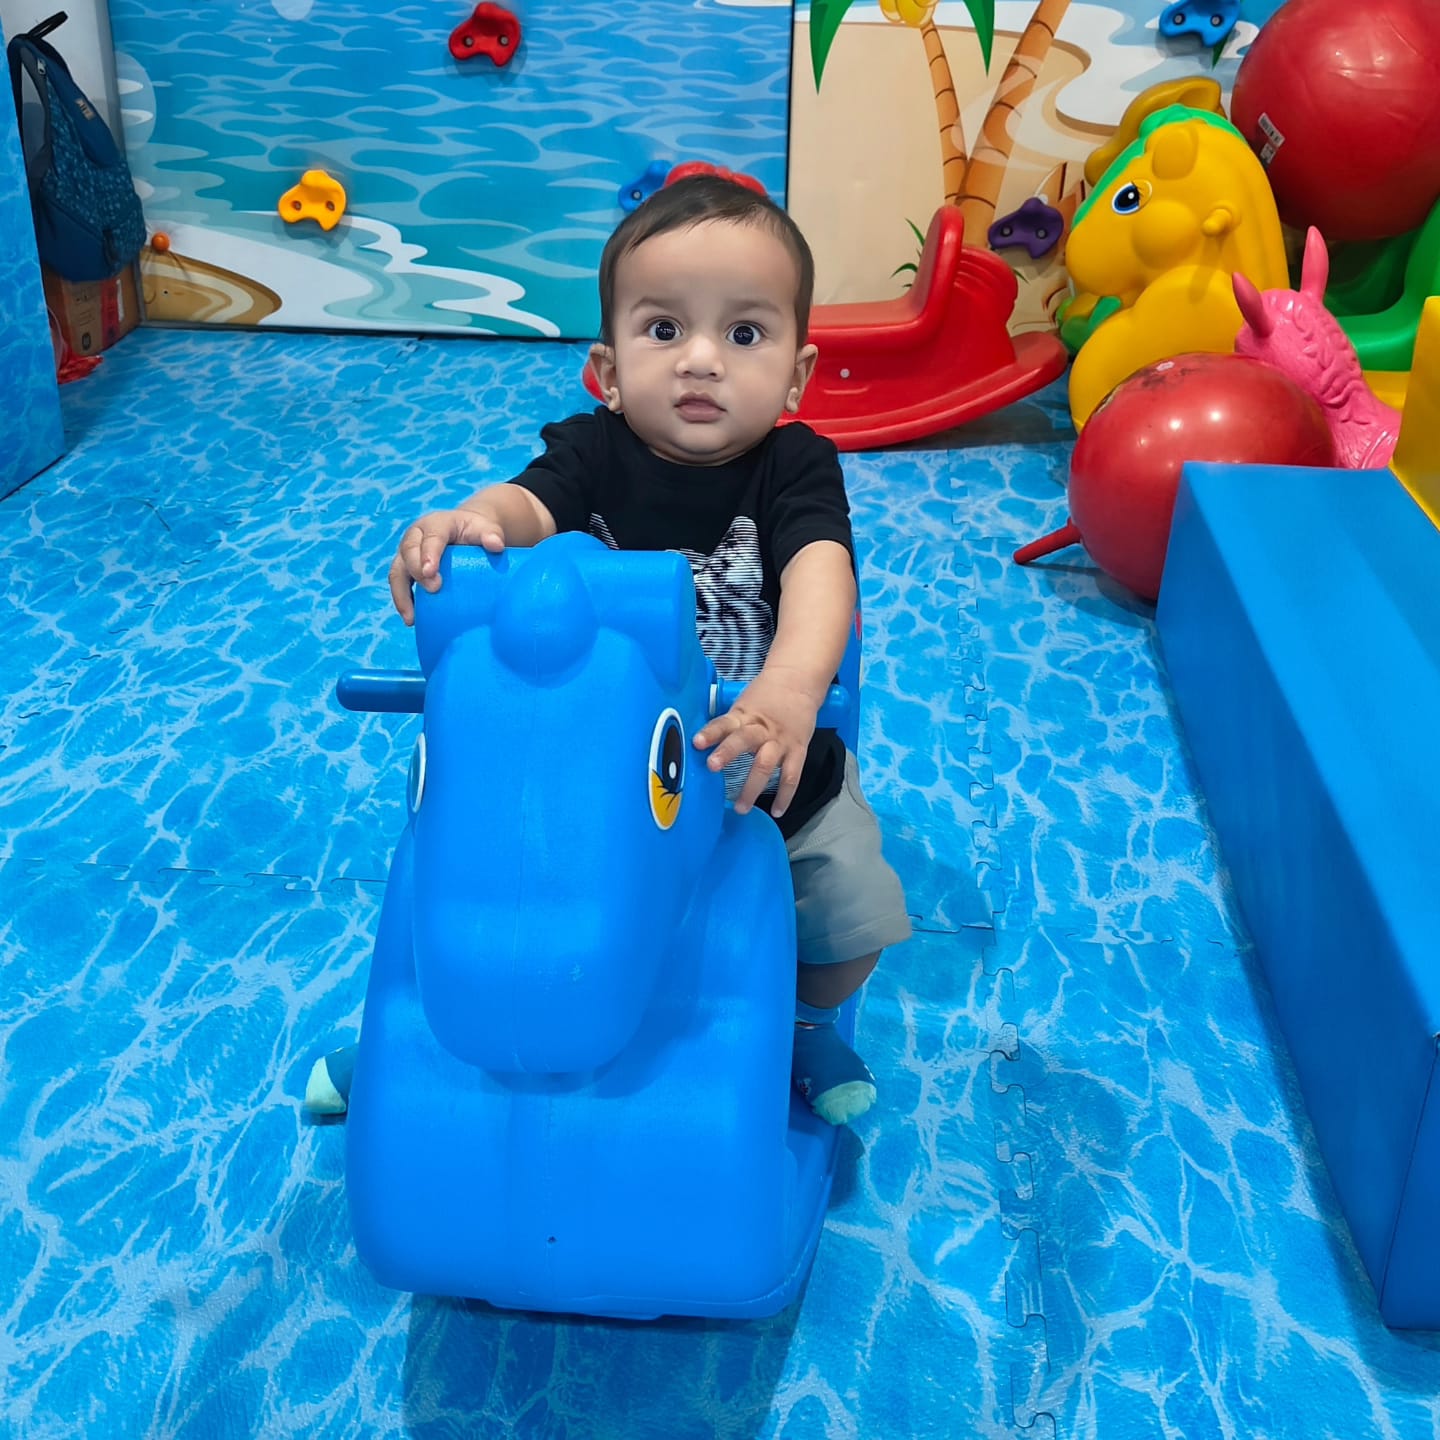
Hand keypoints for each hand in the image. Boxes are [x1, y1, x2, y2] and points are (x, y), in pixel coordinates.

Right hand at [389, 505, 506, 623]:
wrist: (465, 532)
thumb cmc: (475, 532)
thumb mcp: (485, 529)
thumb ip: (491, 535)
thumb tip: (496, 546)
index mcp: (436, 523)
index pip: (431, 537)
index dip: (429, 554)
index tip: (431, 572)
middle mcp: (416, 535)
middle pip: (408, 551)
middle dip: (417, 572)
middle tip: (434, 590)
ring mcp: (407, 552)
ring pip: (397, 571)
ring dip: (401, 594)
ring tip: (411, 618)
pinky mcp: (405, 568)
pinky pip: (398, 584)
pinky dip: (403, 601)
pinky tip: (412, 620)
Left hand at [691, 664, 822, 817]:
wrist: (798, 681)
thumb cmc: (765, 695)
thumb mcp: (742, 704)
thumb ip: (728, 725)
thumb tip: (702, 746)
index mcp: (743, 715)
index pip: (723, 723)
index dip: (710, 733)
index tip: (697, 743)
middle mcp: (761, 728)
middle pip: (743, 741)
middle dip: (727, 754)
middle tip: (712, 767)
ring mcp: (780, 740)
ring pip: (766, 764)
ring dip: (753, 787)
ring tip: (740, 807)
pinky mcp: (798, 749)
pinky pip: (792, 776)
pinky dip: (785, 795)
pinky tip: (776, 811)